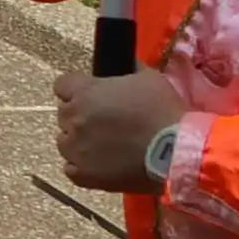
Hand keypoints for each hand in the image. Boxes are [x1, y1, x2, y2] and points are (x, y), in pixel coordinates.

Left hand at [57, 65, 192, 197]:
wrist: (177, 151)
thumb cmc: (164, 111)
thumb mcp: (149, 78)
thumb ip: (129, 69)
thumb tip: (126, 63)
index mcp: (85, 93)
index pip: (62, 85)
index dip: (76, 89)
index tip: (92, 95)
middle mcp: (73, 119)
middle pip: (65, 114)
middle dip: (81, 116)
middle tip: (106, 123)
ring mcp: (75, 148)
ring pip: (65, 141)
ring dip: (79, 141)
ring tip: (105, 147)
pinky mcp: (83, 174)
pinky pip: (71, 168)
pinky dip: (82, 166)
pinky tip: (100, 165)